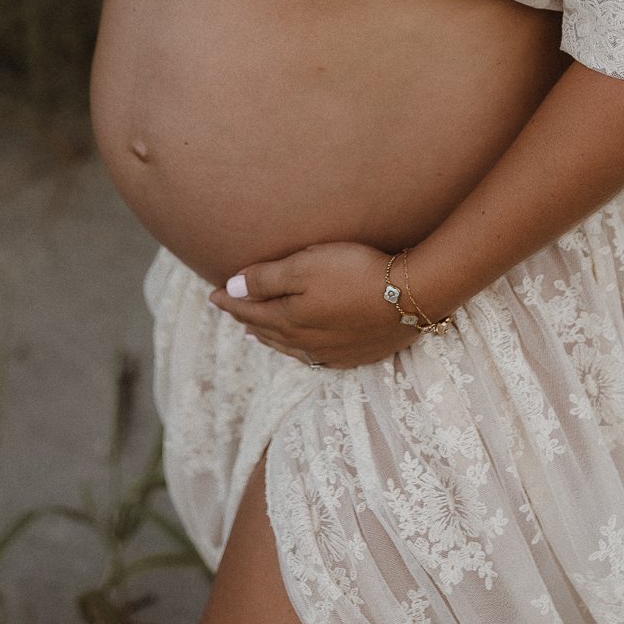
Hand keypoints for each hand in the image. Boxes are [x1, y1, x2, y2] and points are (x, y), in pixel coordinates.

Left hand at [207, 242, 434, 368]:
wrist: (411, 295)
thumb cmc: (356, 271)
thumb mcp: (305, 265)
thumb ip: (266, 279)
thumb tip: (230, 288)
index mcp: (288, 319)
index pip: (248, 309)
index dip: (229, 300)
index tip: (212, 293)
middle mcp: (304, 342)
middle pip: (265, 330)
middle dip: (244, 318)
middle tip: (230, 309)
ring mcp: (330, 352)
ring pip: (287, 347)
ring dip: (266, 337)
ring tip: (253, 333)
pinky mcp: (355, 355)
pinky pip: (313, 359)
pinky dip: (296, 351)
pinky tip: (300, 350)